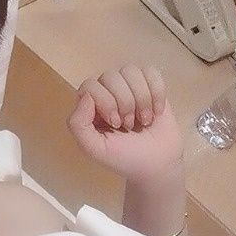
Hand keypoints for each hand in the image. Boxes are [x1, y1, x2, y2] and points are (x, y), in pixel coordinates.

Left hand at [66, 63, 184, 185]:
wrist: (157, 164)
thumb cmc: (123, 157)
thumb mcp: (94, 148)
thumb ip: (79, 125)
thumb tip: (85, 96)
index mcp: (90, 106)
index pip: (90, 86)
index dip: (105, 102)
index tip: (116, 124)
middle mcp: (107, 92)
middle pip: (110, 76)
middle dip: (124, 102)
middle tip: (129, 125)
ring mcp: (129, 87)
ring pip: (130, 71)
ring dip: (141, 98)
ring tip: (144, 119)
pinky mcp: (151, 86)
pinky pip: (151, 72)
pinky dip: (157, 92)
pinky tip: (157, 111)